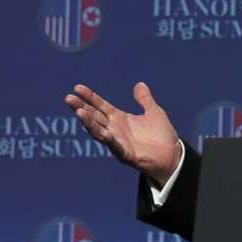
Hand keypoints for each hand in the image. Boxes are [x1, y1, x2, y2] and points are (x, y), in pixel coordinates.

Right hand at [65, 82, 180, 178]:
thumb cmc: (161, 136)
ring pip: (99, 131)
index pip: (100, 105)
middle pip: (94, 117)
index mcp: (120, 119)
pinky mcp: (125, 155)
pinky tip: (103, 132)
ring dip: (88, 122)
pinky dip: (108, 139)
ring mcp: (118, 142)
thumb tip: (139, 84)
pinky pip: (114, 146)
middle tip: (68, 98)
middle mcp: (115, 130)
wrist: (172, 156)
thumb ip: (145, 100)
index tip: (77, 87)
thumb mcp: (154, 112)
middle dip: (81, 107)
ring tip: (79, 111)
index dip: (90, 97)